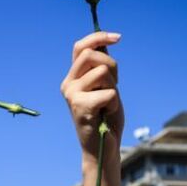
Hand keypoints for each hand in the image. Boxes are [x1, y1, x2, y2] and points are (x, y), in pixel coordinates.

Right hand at [60, 32, 123, 163]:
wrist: (101, 148)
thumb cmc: (105, 118)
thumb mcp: (105, 87)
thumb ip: (102, 67)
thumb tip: (106, 42)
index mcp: (72, 77)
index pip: (81, 47)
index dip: (98, 37)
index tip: (118, 38)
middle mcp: (68, 84)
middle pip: (91, 55)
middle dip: (111, 65)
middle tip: (115, 84)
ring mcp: (72, 95)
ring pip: (102, 72)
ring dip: (114, 87)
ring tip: (109, 103)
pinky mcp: (80, 107)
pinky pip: (108, 93)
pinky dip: (115, 103)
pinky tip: (108, 113)